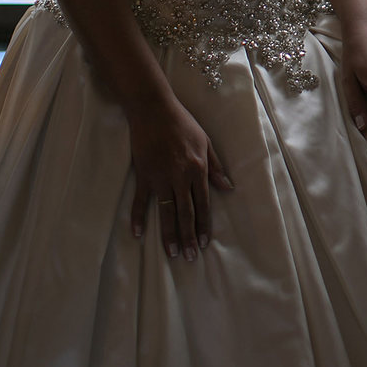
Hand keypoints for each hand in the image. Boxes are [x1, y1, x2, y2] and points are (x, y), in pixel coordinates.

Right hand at [127, 93, 233, 260]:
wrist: (154, 109)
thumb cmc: (182, 123)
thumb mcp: (206, 142)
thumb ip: (216, 167)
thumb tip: (228, 187)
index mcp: (197, 168)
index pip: (203, 203)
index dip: (203, 225)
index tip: (204, 243)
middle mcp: (180, 176)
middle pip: (185, 212)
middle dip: (188, 236)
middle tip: (189, 257)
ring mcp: (160, 177)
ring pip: (166, 211)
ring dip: (169, 233)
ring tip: (171, 252)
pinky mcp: (143, 174)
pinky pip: (141, 200)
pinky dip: (138, 216)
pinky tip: (138, 234)